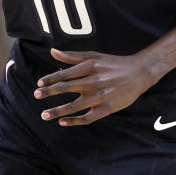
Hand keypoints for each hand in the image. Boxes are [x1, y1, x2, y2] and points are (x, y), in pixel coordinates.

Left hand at [33, 48, 154, 125]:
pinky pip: (87, 118)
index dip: (51, 79)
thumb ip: (72, 56)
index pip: (65, 74)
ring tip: (44, 115)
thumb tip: (52, 51)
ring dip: (58, 111)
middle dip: (49, 93)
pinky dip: (74, 121)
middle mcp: (94, 81)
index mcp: (90, 67)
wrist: (139, 73)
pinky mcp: (107, 108)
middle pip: (67, 88)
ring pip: (75, 106)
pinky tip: (62, 122)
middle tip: (36, 95)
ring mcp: (101, 96)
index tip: (39, 83)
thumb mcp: (94, 56)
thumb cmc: (113, 63)